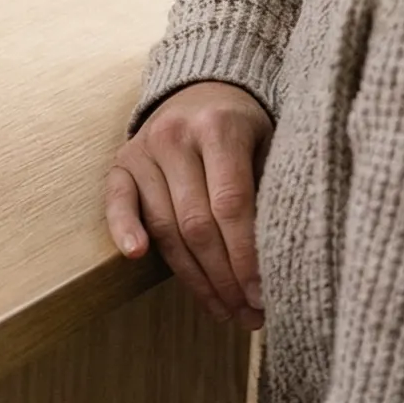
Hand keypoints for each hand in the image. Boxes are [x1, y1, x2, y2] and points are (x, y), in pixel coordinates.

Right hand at [106, 80, 272, 329]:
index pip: (232, 205)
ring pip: (164, 225)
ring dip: (193, 276)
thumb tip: (286, 260)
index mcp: (219, 127)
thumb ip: (271, 190)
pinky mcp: (122, 161)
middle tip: (248, 315)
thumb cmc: (247, 128)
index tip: (264, 296)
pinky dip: (123, 228)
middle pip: (197, 223)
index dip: (247, 257)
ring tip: (223, 310)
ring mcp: (144, 147)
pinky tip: (136, 257)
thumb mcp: (270, 144)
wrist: (202, 88)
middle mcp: (176, 135)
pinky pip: (117, 201)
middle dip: (225, 277)